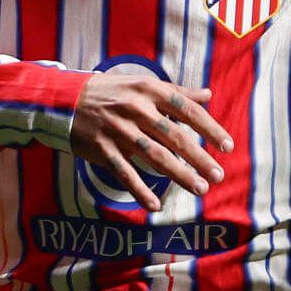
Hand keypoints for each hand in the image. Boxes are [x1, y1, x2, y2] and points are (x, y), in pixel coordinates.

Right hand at [68, 75, 232, 211]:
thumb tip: (207, 95)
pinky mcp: (102, 149)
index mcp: (149, 91)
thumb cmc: (109, 91)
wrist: (64, 99)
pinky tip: (155, 206)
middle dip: (199, 158)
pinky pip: (124, 173)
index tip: (227, 147)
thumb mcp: (141, 84)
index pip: (188, 111)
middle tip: (217, 176)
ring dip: (179, 175)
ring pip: (155, 157)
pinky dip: (140, 191)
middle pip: (176, 137)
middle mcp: (136, 110)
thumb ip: (175, 91)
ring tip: (199, 189)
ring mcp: (118, 131)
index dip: (210, 129)